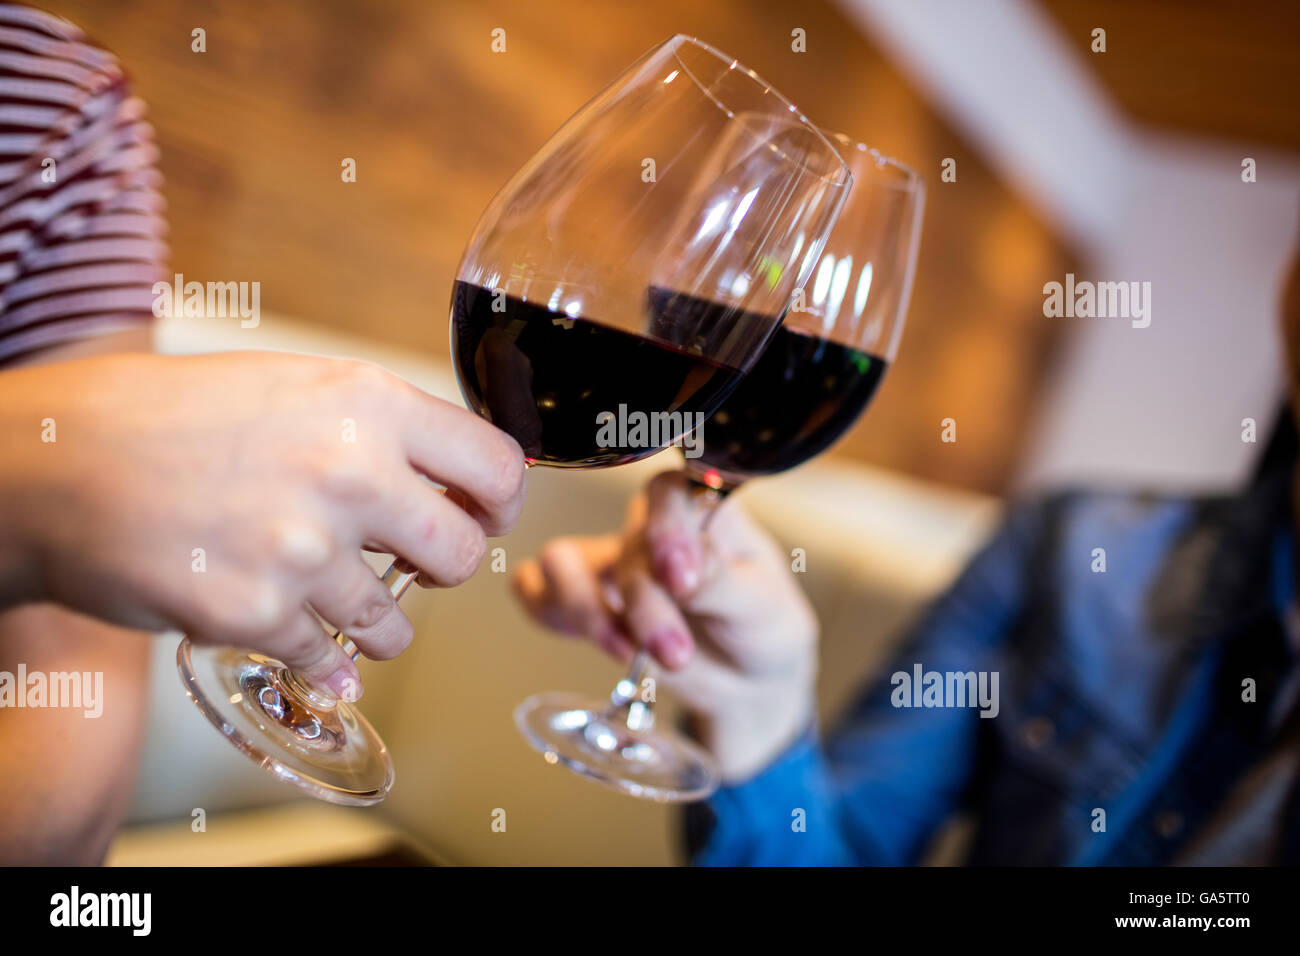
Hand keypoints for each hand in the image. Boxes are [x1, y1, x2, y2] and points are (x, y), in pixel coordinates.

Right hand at [0, 351, 525, 696]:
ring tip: (332, 596)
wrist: (59, 461)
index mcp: (369, 403)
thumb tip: (456, 479)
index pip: (499, 466)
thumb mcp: (297, 386)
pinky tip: (302, 638)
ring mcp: (304, 549)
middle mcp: (350, 473)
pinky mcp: (257, 613)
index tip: (481, 514)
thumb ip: (381, 428)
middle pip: (464, 553)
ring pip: (398, 624)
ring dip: (376, 622)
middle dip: (443, 567)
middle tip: (413, 563)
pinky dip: (322, 659)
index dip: (500, 500)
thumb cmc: (176, 417)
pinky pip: (330, 660)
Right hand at [514, 471, 816, 780]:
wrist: (748, 684)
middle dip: (645, 607)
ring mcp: (615, 562)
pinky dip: (549, 612)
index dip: (665, 528)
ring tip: (627, 652)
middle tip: (675, 651)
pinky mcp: (588, 599)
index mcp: (705, 511)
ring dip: (587, 611)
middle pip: (624, 547)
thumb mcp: (761, 607)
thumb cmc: (763, 629)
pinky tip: (594, 639)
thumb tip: (676, 567)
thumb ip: (718, 582)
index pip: (670, 491)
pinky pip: (536, 588)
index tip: (679, 578)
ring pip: (563, 560)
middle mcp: (654, 528)